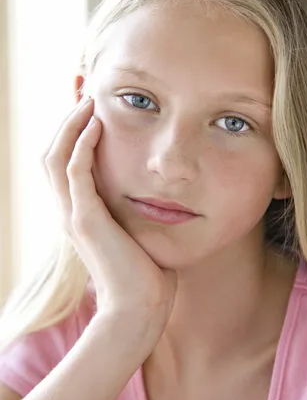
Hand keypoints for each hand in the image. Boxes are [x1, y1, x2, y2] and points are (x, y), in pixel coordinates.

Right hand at [43, 97, 176, 350]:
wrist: (140, 309)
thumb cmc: (146, 275)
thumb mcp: (139, 234)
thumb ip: (138, 212)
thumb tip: (162, 196)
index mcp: (81, 213)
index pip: (65, 162)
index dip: (72, 132)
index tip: (91, 105)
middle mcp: (70, 211)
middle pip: (52, 153)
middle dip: (65, 119)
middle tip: (83, 90)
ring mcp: (73, 215)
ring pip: (55, 157)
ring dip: (70, 125)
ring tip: (89, 99)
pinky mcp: (85, 220)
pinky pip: (74, 173)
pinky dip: (81, 145)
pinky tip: (97, 124)